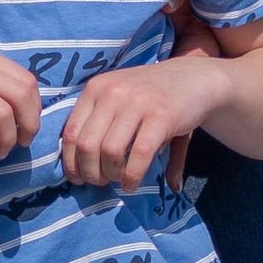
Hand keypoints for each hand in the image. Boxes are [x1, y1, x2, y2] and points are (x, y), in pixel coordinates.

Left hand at [62, 51, 210, 191]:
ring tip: (118, 179)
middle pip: (87, 146)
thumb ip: (96, 127)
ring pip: (110, 152)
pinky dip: (132, 176)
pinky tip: (132, 183)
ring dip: (111, 175)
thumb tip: (73, 172)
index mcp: (96, 88)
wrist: (192, 78)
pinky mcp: (161, 116)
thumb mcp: (117, 101)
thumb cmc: (149, 95)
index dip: (70, 162)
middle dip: (90, 172)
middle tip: (100, 182)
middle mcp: (112, 92)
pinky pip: (139, 155)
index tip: (78, 178)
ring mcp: (137, 102)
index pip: (70, 132)